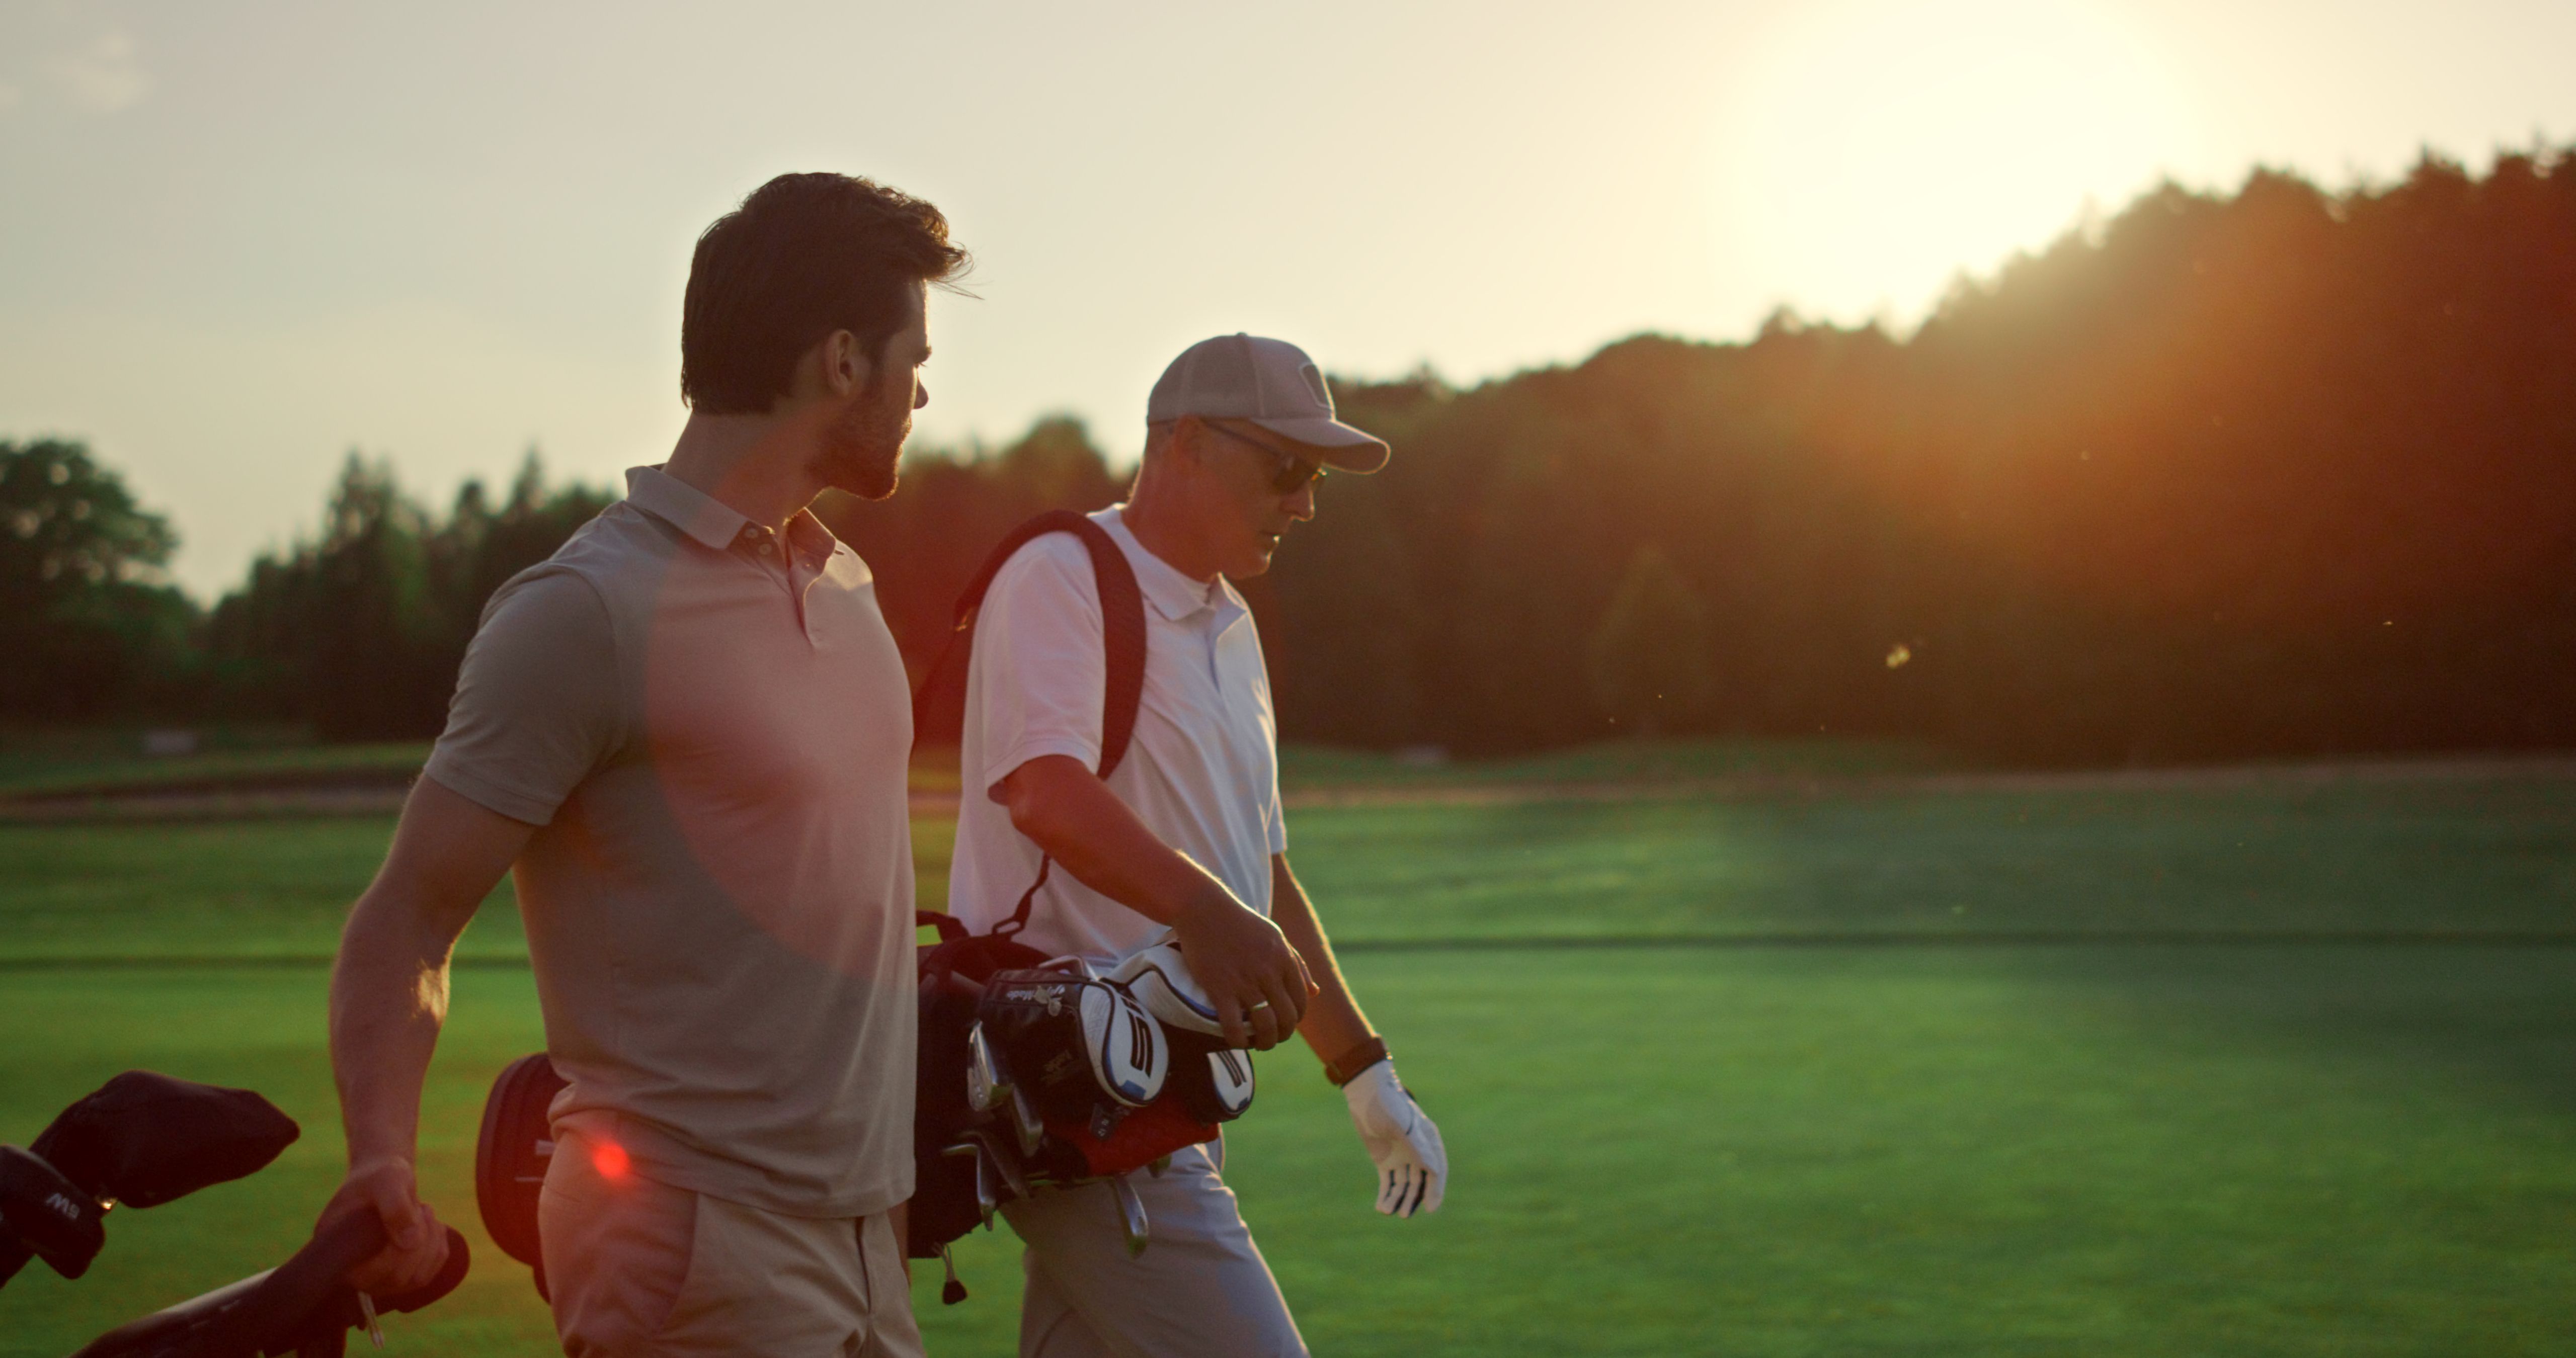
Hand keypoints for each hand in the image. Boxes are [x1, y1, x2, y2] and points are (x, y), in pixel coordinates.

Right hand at [327, 1156, 449, 1294]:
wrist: (385, 1177)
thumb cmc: (380, 1175)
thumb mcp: (388, 1179)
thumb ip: (395, 1205)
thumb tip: (410, 1243)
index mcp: (335, 1249)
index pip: (365, 1275)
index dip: (394, 1253)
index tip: (411, 1214)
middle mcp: (352, 1270)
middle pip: (395, 1280)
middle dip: (419, 1243)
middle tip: (423, 1207)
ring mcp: (376, 1276)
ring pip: (415, 1280)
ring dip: (431, 1244)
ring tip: (425, 1211)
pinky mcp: (399, 1274)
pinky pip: (428, 1274)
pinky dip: (438, 1248)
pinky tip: (431, 1224)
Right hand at [1170, 887, 1313, 1049]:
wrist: (1204, 909)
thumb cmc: (1241, 923)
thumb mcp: (1276, 936)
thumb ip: (1297, 964)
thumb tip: (1315, 992)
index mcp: (1285, 959)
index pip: (1301, 1001)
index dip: (1295, 1019)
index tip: (1285, 1023)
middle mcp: (1269, 972)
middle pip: (1286, 1018)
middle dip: (1283, 1035)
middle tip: (1272, 1038)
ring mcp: (1244, 981)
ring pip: (1265, 1026)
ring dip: (1265, 1042)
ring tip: (1258, 1044)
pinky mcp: (1220, 988)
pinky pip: (1233, 1025)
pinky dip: (1237, 1040)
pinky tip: (1235, 1042)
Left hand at [1344, 1061, 1444, 1216]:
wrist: (1367, 1094)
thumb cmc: (1388, 1105)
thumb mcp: (1402, 1125)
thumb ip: (1417, 1146)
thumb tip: (1433, 1169)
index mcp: (1428, 1142)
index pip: (1436, 1171)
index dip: (1435, 1190)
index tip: (1431, 1208)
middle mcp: (1417, 1153)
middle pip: (1420, 1182)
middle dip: (1414, 1199)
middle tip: (1405, 1214)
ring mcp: (1401, 1157)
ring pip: (1403, 1185)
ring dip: (1399, 1200)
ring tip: (1390, 1212)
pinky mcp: (1384, 1160)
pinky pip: (1388, 1182)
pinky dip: (1386, 1195)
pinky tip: (1381, 1207)